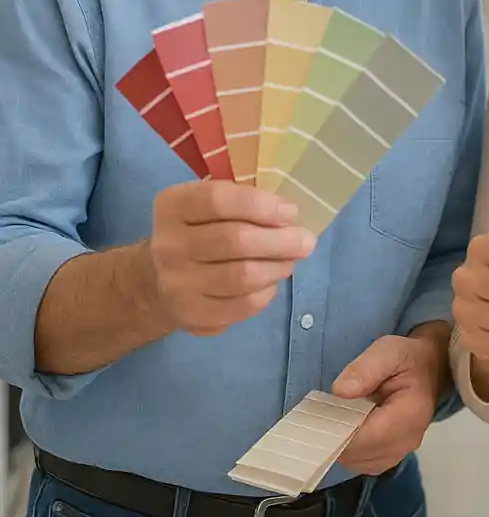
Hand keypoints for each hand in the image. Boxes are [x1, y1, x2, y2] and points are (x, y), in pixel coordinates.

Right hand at [145, 180, 316, 335]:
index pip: (218, 200)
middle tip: (306, 241)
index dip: (261, 205)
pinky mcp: (190, 315)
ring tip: (292, 260)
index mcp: (173, 206)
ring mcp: (177, 283)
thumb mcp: (206, 204)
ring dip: (277, 267)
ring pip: (241, 276)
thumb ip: (242, 201)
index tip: (291, 212)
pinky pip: (240, 306)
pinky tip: (271, 282)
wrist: (155, 280)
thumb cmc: (198, 230)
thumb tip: (289, 214)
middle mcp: (169, 245)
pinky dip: (265, 293)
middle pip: (235, 241)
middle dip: (280, 240)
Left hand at [332, 332, 445, 475]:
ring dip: (342, 444)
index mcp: (411, 414)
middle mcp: (408, 441)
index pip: (367, 438)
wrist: (429, 369)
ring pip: (358, 462)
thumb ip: (366, 368)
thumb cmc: (408, 358)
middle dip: (337, 436)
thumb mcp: (388, 351)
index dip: (339, 430)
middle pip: (360, 454)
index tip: (321, 413)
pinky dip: (351, 449)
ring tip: (339, 416)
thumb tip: (340, 391)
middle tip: (327, 411)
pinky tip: (349, 426)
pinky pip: (363, 462)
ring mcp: (401, 452)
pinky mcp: (391, 456)